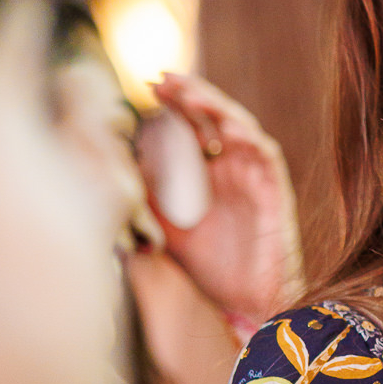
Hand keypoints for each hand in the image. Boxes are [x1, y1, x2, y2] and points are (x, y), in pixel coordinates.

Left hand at [145, 73, 301, 327]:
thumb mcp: (164, 226)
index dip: (171, 103)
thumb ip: (144, 197)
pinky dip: (248, 135)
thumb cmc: (207, 270)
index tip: (145, 87)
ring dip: (215, 106)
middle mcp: (230, 166)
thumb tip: (109, 168)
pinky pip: (265, 152)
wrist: (245, 305)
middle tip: (162, 78)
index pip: (189, 124)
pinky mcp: (273, 189)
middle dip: (189, 94)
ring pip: (237, 125)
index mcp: (205, 172)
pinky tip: (226, 124)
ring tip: (188, 92)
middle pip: (212, 116)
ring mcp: (253, 175)